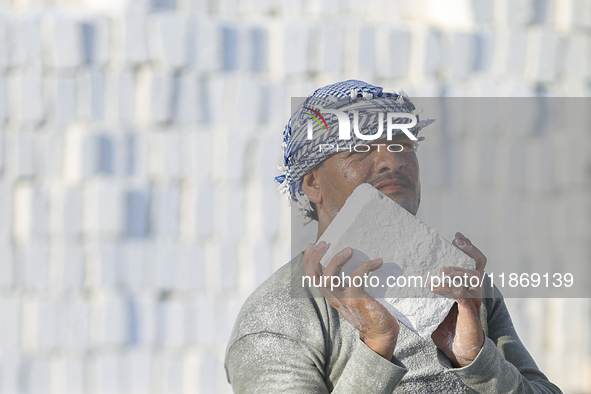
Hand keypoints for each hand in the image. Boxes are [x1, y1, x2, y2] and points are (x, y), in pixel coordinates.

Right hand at [303, 242, 398, 359]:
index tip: (311, 244)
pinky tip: (378, 262)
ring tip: (349, 249)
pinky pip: (357, 278)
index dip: (308, 260)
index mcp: (331, 295)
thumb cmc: (369, 312)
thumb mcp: (353, 296)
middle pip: (314, 278)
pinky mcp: (357, 300)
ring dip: (336, 260)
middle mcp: (334, 297)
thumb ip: (348, 283)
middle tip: (324, 242)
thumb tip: (351, 260)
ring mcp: (344, 299)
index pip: (312, 277)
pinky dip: (367, 266)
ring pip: (329, 279)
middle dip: (315, 258)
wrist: (380, 334)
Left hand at [430, 232, 486, 367]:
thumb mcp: (436, 303)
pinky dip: (448, 289)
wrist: (458, 350)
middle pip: (479, 264)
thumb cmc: (445, 325)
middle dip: (469, 251)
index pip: (472, 262)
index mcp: (467, 285)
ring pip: (474, 277)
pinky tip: (434, 287)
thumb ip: (428, 289)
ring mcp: (475, 301)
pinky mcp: (470, 312)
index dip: (468, 247)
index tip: (456, 237)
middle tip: (456, 242)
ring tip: (441, 270)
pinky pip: (463, 295)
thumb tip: (404, 276)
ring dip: (458, 271)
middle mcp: (474, 290)